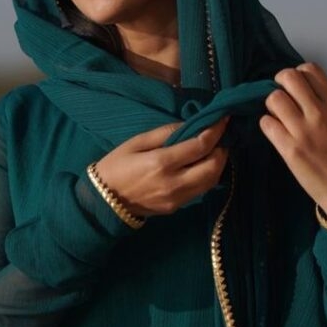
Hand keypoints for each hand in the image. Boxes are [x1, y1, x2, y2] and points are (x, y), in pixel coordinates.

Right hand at [93, 115, 229, 217]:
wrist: (103, 201)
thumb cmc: (116, 166)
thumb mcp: (136, 142)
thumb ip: (165, 133)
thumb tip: (190, 126)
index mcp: (161, 163)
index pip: (200, 145)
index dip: (216, 131)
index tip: (223, 119)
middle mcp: (174, 183)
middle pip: (214, 167)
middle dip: (222, 149)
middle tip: (221, 136)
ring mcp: (177, 198)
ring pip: (212, 181)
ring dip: (218, 164)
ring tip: (215, 149)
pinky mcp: (177, 207)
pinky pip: (201, 190)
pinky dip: (208, 175)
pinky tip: (203, 165)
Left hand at [258, 62, 326, 224]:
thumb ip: (326, 107)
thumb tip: (304, 95)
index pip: (311, 70)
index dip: (297, 73)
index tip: (295, 86)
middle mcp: (319, 112)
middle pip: (288, 77)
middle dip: (279, 83)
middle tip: (280, 97)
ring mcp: (303, 130)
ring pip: (273, 98)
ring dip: (271, 106)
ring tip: (277, 117)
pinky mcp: (289, 148)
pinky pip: (266, 123)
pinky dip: (266, 125)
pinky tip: (274, 133)